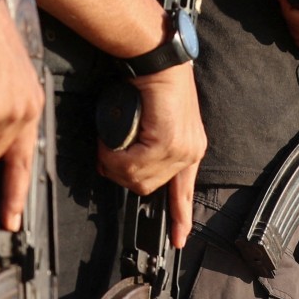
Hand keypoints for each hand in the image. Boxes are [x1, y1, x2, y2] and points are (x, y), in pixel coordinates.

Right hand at [97, 63, 206, 247]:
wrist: (158, 60)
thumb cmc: (153, 83)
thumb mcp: (155, 120)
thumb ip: (149, 145)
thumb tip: (126, 164)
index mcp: (191, 147)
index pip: (185, 190)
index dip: (180, 216)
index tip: (178, 238)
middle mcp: (191, 150)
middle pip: (149, 187)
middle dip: (123, 176)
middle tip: (107, 157)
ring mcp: (182, 147)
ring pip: (139, 178)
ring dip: (116, 165)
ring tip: (107, 146)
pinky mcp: (168, 141)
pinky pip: (134, 164)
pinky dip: (115, 157)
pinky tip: (109, 145)